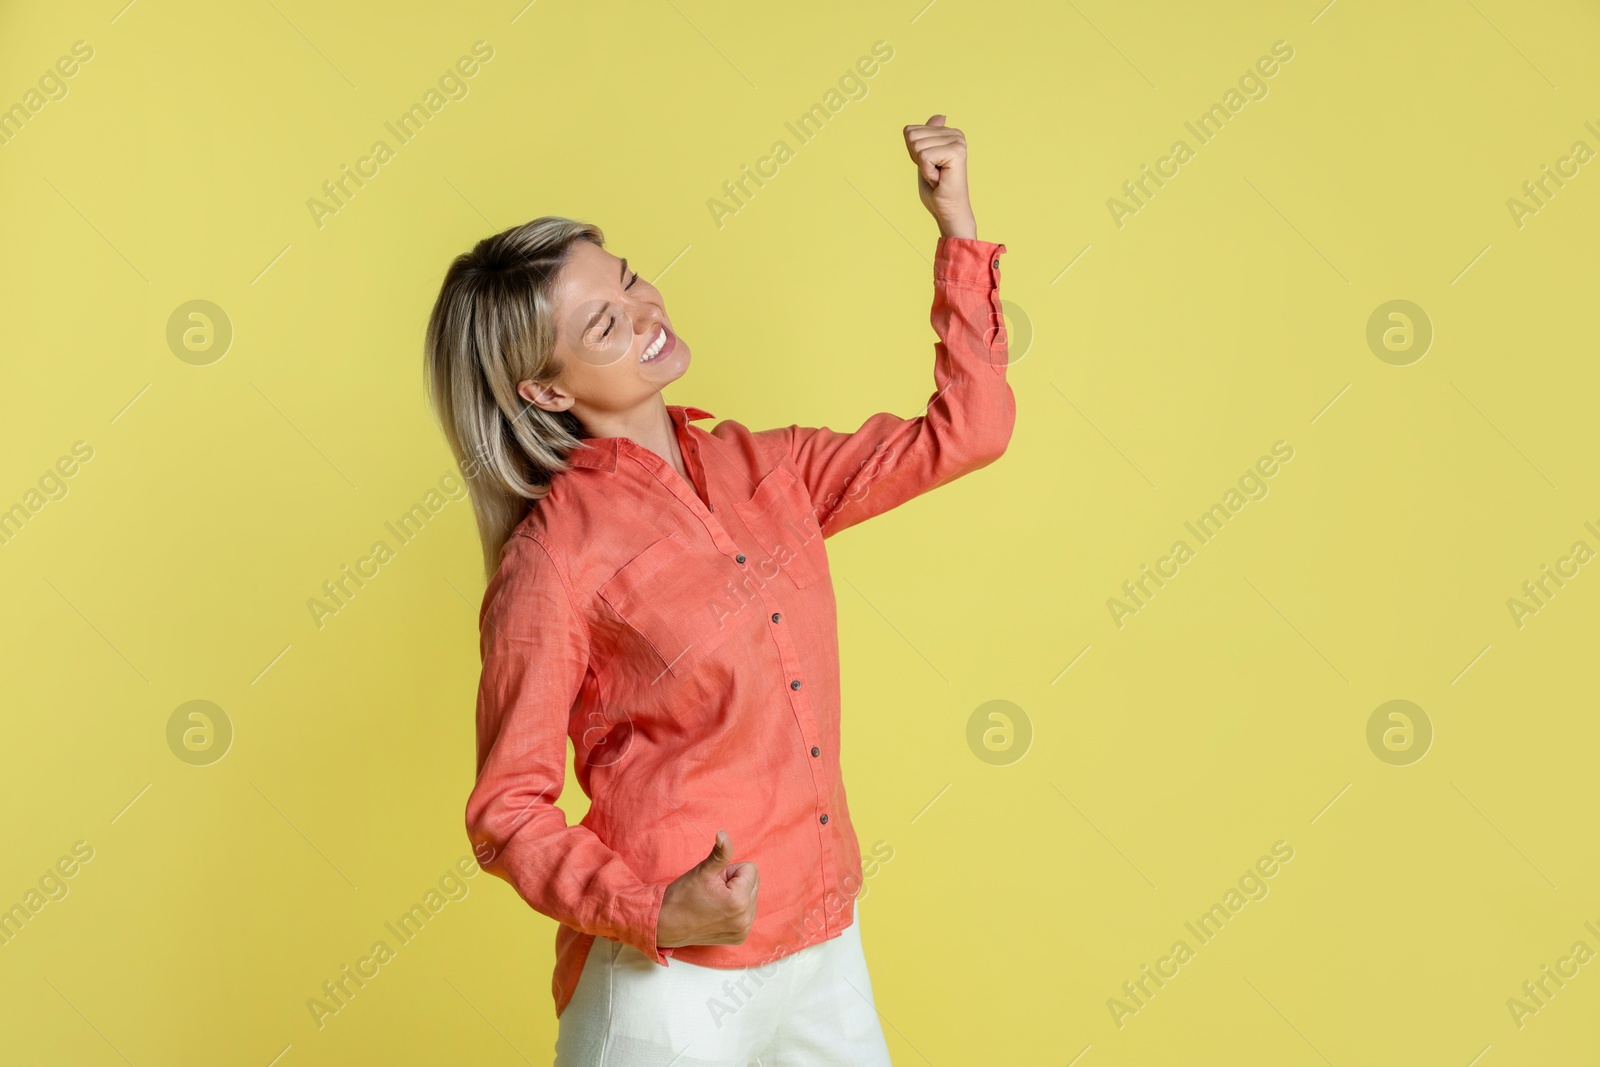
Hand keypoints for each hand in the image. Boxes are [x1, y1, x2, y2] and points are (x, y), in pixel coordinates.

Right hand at [656, 830, 758, 947]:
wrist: (667, 924)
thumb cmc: (683, 896)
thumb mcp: (703, 871)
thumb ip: (720, 852)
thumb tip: (724, 833)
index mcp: (739, 900)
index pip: (750, 869)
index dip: (730, 871)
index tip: (714, 882)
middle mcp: (745, 918)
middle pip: (753, 883)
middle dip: (735, 883)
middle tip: (713, 892)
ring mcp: (742, 930)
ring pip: (751, 897)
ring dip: (736, 896)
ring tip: (715, 902)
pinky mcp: (739, 937)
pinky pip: (747, 912)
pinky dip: (736, 909)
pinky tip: (718, 912)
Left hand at [904, 114, 976, 238]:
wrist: (948, 211)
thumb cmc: (937, 190)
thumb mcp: (925, 158)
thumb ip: (928, 137)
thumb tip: (940, 115)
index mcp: (949, 133)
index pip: (910, 130)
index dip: (913, 154)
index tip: (929, 166)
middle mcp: (956, 134)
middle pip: (912, 135)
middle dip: (917, 159)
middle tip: (933, 172)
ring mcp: (957, 141)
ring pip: (917, 145)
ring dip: (923, 167)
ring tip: (937, 176)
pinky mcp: (956, 152)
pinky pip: (924, 156)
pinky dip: (927, 172)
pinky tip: (940, 179)